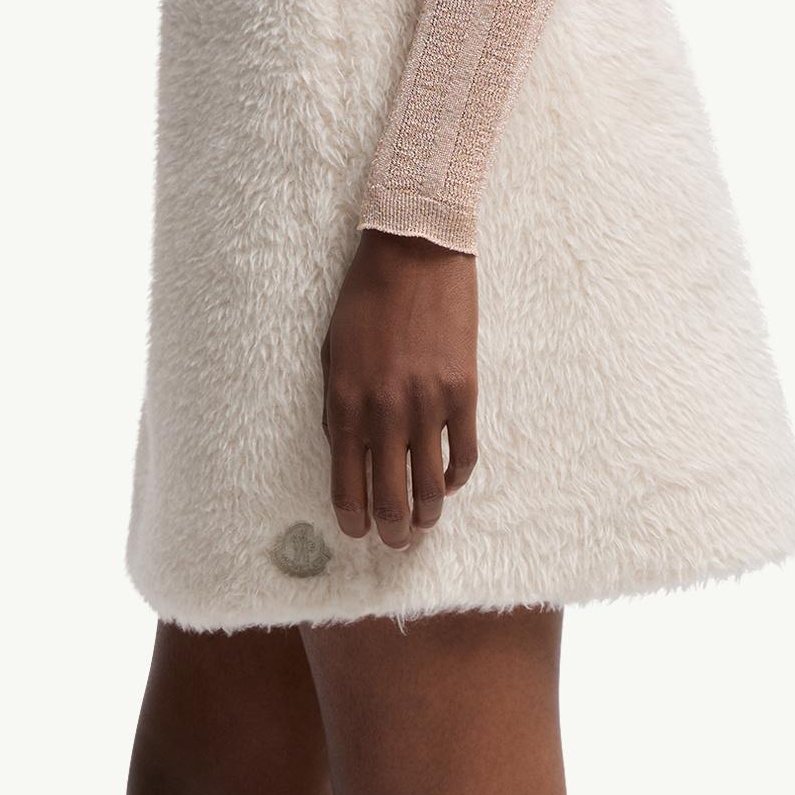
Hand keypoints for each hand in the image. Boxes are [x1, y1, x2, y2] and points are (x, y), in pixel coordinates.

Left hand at [320, 231, 478, 549]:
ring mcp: (427, 404)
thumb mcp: (332, 353)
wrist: (414, 250)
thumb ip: (336, 407)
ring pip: (429, 485)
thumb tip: (345, 453)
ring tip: (424, 525)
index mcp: (346, 403)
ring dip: (427, 516)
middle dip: (391, 532)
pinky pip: (463, 453)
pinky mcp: (463, 391)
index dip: (352, 519)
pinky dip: (455, 477)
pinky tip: (447, 483)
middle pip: (389, 497)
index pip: (347, 484)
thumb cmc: (366, 299)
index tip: (358, 533)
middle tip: (396, 544)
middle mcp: (385, 412)